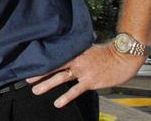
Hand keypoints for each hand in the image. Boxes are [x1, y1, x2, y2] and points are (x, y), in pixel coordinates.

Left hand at [26, 43, 144, 107]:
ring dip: (47, 84)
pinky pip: (75, 90)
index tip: (31, 62)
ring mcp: (82, 72)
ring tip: (36, 90)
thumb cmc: (107, 52)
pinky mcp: (90, 81)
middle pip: (53, 67)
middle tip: (27, 79)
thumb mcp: (88, 47)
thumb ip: (76, 51)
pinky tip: (58, 103)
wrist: (123, 56)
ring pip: (60, 78)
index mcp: (74, 52)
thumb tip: (66, 52)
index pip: (55, 56)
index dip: (43, 60)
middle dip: (39, 73)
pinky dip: (66, 97)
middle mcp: (76, 61)